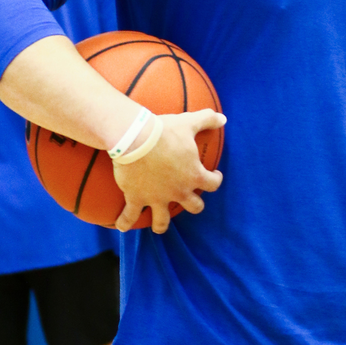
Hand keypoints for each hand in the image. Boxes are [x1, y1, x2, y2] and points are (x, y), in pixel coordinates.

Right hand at [113, 108, 224, 233]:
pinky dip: (125, 222)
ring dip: (161, 224)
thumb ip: (207, 120)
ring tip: (159, 226)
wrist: (135, 138)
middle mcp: (178, 191)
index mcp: (194, 175)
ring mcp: (157, 198)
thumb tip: (223, 118)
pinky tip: (122, 226)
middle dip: (193, 205)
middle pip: (193, 206)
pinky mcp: (137, 198)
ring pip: (163, 220)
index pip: (213, 184)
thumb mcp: (189, 122)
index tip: (213, 175)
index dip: (215, 180)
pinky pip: (130, 215)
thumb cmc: (164, 131)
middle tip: (190, 200)